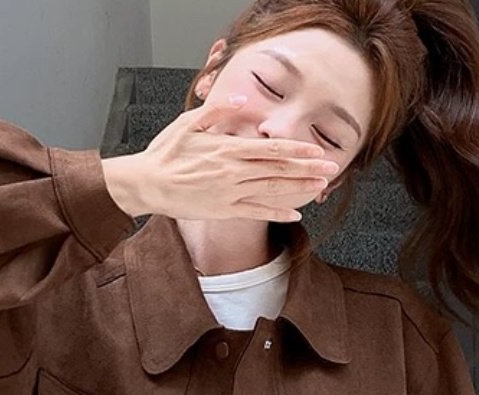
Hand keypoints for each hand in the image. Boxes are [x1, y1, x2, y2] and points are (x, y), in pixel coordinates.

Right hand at [128, 93, 337, 222]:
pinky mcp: (224, 210)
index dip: (296, 150)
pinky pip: (256, 211)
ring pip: (272, 190)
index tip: (316, 150)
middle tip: (331, 168)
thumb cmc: (165, 153)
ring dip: (298, 188)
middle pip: (277, 169)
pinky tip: (296, 213)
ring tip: (320, 186)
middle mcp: (233, 171)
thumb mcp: (189, 122)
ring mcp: (230, 193)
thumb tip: (242, 98)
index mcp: (227, 148)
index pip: (270, 149)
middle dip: (307, 168)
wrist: (147, 184)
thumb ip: (218, 109)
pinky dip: (277, 212)